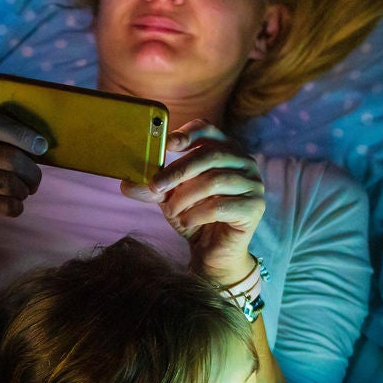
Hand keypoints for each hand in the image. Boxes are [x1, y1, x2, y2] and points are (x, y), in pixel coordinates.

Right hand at [0, 109, 48, 247]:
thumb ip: (2, 144)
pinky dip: (16, 207)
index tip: (40, 146)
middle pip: (7, 155)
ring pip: (8, 181)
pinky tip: (12, 208)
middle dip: (30, 171)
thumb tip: (40, 144)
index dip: (20, 132)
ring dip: (23, 191)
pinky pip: (6, 203)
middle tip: (33, 181)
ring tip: (20, 194)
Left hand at [121, 126, 265, 285]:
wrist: (213, 251)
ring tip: (171, 211)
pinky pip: (221, 205)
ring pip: (215, 180)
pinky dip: (198, 213)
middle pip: (211, 155)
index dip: (188, 133)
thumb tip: (127, 184)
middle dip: (178, 170)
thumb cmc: (194, 217)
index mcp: (224, 150)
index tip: (167, 144)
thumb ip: (153, 188)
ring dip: (186, 196)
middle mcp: (244, 162)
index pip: (208, 130)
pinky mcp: (255, 207)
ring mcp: (253, 184)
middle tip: (155, 186)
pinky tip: (188, 221)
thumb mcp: (169, 198)